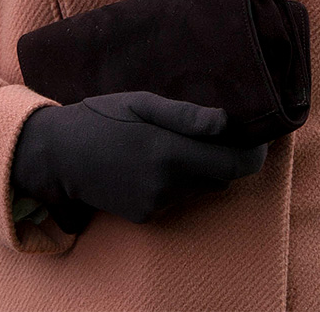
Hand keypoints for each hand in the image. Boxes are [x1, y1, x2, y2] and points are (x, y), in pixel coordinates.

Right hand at [11, 92, 267, 229]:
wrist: (59, 155)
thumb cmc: (102, 117)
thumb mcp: (141, 103)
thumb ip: (186, 115)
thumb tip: (226, 122)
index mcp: (167, 152)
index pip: (232, 164)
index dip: (253, 153)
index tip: (260, 138)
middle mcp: (165, 185)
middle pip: (220, 177)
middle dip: (228, 157)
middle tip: (222, 131)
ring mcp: (155, 205)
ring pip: (201, 187)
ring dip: (203, 168)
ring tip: (183, 139)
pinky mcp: (145, 216)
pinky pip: (179, 197)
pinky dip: (181, 180)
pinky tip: (159, 159)